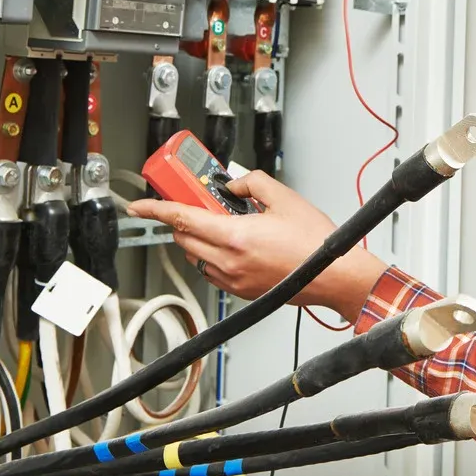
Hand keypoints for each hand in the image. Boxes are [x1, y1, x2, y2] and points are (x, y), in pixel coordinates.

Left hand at [127, 172, 386, 322]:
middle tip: (199, 204)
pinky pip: (213, 271)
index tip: (139, 206)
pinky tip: (235, 245)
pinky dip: (213, 256)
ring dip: (199, 239)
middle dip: (184, 220)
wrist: (335, 277)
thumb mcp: (283, 197)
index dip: (155, 210)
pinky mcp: (242, 291)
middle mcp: (228, 262)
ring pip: (196, 256)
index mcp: (234, 237)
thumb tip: (233, 185)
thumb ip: (251, 183)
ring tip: (224, 225)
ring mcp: (233, 280)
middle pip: (184, 238)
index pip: (181, 219)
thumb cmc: (315, 244)